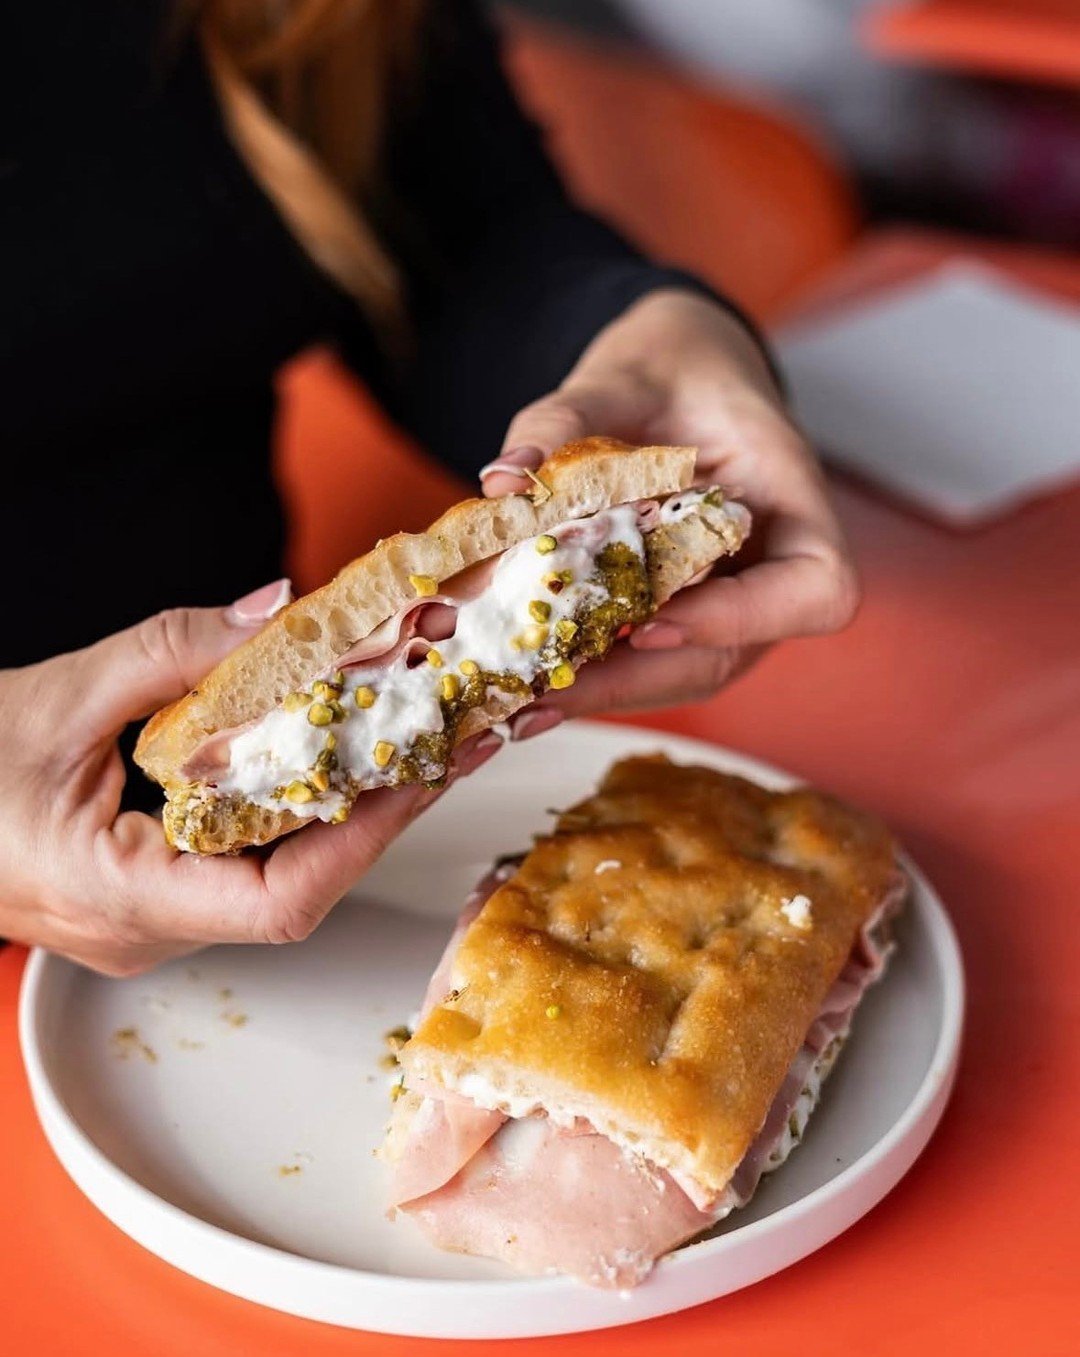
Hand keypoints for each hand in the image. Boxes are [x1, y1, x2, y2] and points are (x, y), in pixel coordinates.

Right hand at [0, 584, 500, 975]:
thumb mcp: (61, 695)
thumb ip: (172, 651)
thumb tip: (276, 610)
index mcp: (119, 897)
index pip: (281, 901)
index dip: (367, 840)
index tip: (424, 775)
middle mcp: (147, 931)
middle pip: (297, 889)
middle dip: (378, 814)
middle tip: (444, 741)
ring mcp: (152, 923)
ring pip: (277, 879)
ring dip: (346, 812)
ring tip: (408, 740)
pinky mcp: (154, 899)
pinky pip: (246, 865)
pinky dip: (296, 812)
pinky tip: (332, 758)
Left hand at [481, 289, 858, 730]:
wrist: (674, 375)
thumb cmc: (669, 367)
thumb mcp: (618, 374)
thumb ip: (563, 420)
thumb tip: (503, 482)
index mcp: (793, 498)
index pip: (816, 589)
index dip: (743, 620)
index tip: (650, 625)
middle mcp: (772, 566)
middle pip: (732, 653)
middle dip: (636, 680)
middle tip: (546, 695)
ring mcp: (729, 600)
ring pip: (686, 671)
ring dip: (607, 692)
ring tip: (522, 709)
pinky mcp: (682, 613)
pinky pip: (649, 658)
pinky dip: (592, 675)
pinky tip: (526, 687)